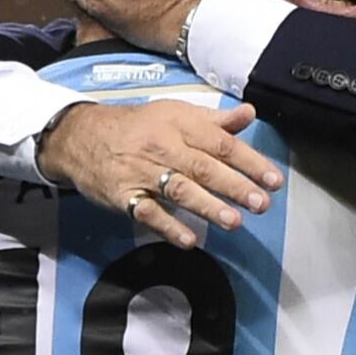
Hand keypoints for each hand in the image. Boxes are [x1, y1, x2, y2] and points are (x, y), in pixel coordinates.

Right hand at [37, 100, 283, 248]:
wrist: (82, 136)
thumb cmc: (139, 126)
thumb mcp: (177, 113)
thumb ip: (215, 120)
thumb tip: (250, 113)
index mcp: (181, 125)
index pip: (222, 144)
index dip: (250, 161)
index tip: (273, 179)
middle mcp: (164, 147)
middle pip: (205, 167)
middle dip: (235, 187)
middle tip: (261, 203)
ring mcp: (143, 173)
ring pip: (179, 190)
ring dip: (208, 207)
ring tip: (234, 221)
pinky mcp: (125, 196)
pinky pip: (148, 213)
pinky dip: (168, 227)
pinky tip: (190, 240)